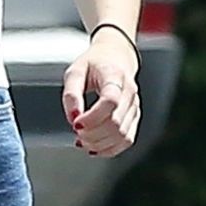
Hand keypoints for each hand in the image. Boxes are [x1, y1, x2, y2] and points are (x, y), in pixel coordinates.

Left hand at [62, 32, 140, 156]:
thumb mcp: (75, 72)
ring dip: (99, 143)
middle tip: (76, 131)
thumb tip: (73, 117)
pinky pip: (127, 140)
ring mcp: (134, 106)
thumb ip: (71, 94)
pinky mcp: (134, 117)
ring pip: (122, 135)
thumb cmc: (94, 64)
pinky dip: (110, 149)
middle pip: (116, 123)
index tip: (76, 123)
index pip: (110, 101)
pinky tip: (94, 146)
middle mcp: (129, 92)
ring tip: (82, 140)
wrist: (115, 57)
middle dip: (92, 133)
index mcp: (114, 76)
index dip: (92, 118)